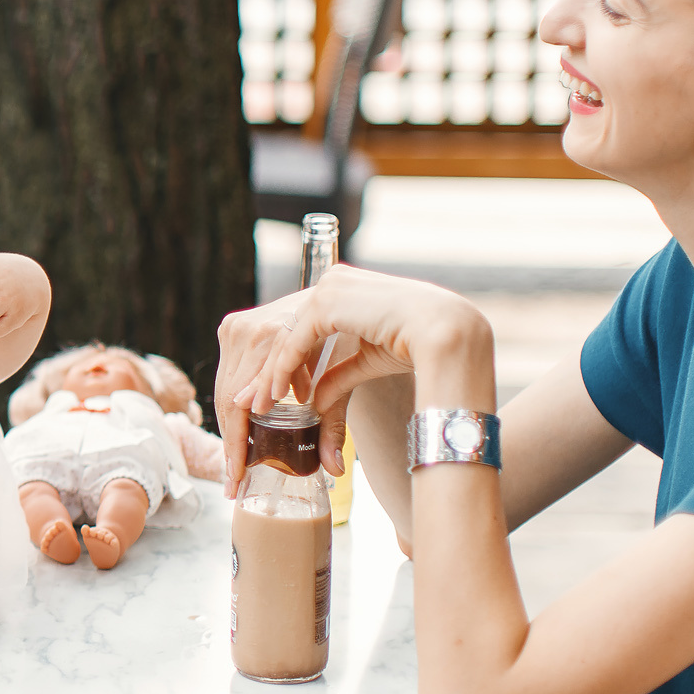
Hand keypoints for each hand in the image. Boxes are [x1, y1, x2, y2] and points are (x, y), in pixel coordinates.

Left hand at [214, 265, 486, 493]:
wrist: (446, 332)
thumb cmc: (417, 346)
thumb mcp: (364, 363)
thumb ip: (334, 379)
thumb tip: (311, 405)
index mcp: (338, 293)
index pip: (295, 331)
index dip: (276, 366)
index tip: (264, 397)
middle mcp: (328, 284)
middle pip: (280, 334)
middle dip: (261, 374)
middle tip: (247, 407)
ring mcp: (326, 288)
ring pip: (281, 338)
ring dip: (266, 376)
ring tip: (255, 409)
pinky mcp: (327, 300)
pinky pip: (293, 340)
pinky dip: (281, 369)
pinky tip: (275, 395)